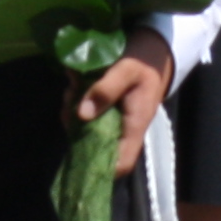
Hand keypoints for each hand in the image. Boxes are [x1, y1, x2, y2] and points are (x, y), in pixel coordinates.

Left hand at [75, 29, 177, 172]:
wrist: (152, 52)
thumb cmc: (144, 62)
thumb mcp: (127, 69)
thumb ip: (106, 89)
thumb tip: (82, 114)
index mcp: (135, 125)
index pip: (123, 162)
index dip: (103, 168)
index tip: (80, 154)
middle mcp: (124, 129)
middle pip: (98, 147)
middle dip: (77, 130)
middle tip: (68, 106)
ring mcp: (114, 121)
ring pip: (88, 130)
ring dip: (73, 114)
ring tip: (71, 89)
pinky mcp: (106, 110)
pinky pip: (86, 116)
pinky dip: (76, 103)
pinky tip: (74, 86)